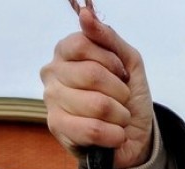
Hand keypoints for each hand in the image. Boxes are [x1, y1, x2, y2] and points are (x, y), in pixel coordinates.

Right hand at [41, 0, 154, 168]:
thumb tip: (85, 14)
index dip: (112, 61)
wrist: (133, 138)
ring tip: (118, 119)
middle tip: (122, 100)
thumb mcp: (128, 62)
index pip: (83, 44)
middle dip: (120, 91)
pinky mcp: (57, 130)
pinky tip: (114, 135)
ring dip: (121, 115)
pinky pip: (93, 129)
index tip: (121, 74)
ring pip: (97, 104)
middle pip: (92, 75)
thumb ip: (108, 37)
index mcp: (65, 52)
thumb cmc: (127, 98)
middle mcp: (51, 74)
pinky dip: (115, 135)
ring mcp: (51, 102)